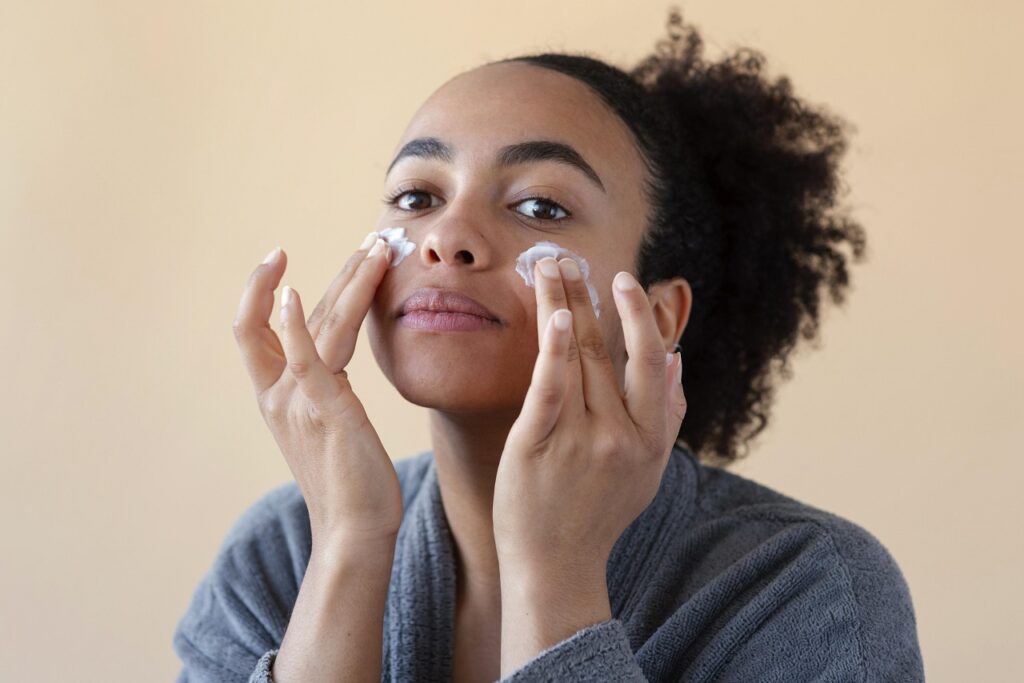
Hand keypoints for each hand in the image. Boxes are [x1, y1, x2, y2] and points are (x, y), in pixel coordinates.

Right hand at [232, 235, 402, 553]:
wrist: (355, 529)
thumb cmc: (348, 478)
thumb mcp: (329, 421)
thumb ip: (324, 384)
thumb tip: (334, 355)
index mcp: (276, 395)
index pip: (251, 328)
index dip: (258, 289)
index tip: (277, 257)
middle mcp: (279, 394)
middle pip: (291, 315)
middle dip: (334, 272)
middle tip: (369, 239)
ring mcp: (299, 402)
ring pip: (318, 324)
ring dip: (349, 280)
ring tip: (377, 248)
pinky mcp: (326, 412)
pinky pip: (307, 359)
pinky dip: (296, 324)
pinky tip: (294, 293)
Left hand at [493, 256, 685, 578]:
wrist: (556, 566)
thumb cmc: (599, 514)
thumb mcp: (648, 470)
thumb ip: (668, 416)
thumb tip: (681, 359)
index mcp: (651, 439)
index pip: (653, 363)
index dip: (641, 317)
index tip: (624, 282)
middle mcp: (621, 436)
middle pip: (609, 350)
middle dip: (591, 297)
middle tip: (572, 258)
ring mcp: (580, 440)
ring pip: (577, 357)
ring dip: (562, 304)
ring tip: (546, 267)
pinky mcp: (538, 445)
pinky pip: (549, 388)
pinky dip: (554, 348)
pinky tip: (555, 314)